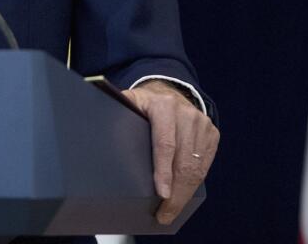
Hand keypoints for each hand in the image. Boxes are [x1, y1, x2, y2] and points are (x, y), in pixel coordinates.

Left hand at [123, 80, 218, 224]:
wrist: (169, 92)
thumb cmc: (144, 103)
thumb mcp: (130, 101)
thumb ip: (119, 112)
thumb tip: (96, 124)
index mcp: (163, 105)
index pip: (165, 143)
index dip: (164, 170)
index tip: (162, 193)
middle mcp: (186, 114)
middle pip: (183, 161)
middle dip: (175, 193)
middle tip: (163, 214)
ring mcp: (201, 124)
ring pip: (196, 167)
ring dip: (185, 193)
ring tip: (171, 211)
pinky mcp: (211, 134)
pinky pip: (205, 165)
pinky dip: (194, 184)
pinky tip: (183, 196)